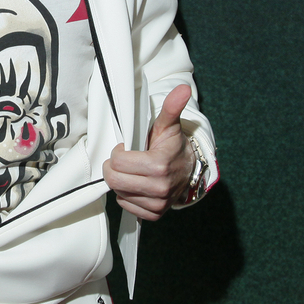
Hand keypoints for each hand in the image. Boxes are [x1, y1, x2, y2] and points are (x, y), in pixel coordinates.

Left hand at [102, 84, 193, 220]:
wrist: (189, 171)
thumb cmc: (173, 147)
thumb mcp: (168, 125)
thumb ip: (171, 107)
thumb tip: (183, 88)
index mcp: (159, 165)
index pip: (118, 162)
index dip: (119, 152)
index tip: (128, 148)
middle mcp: (159, 188)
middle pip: (114, 179)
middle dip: (114, 167)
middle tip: (124, 160)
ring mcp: (157, 204)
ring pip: (118, 192)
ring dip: (121, 181)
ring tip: (134, 171)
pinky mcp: (154, 214)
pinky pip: (126, 205)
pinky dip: (127, 195)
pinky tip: (138, 184)